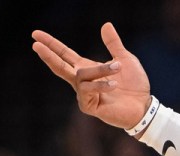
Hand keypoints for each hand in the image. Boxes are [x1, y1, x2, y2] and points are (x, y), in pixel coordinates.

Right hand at [32, 23, 150, 128]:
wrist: (144, 106)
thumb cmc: (134, 85)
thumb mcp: (125, 60)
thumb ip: (113, 44)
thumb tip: (106, 24)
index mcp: (87, 68)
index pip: (64, 54)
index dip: (51, 44)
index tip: (35, 34)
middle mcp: (82, 81)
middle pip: (59, 66)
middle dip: (48, 56)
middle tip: (36, 45)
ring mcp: (84, 95)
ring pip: (81, 76)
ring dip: (100, 70)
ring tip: (117, 67)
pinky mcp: (89, 107)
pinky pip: (89, 91)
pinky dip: (102, 85)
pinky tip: (114, 85)